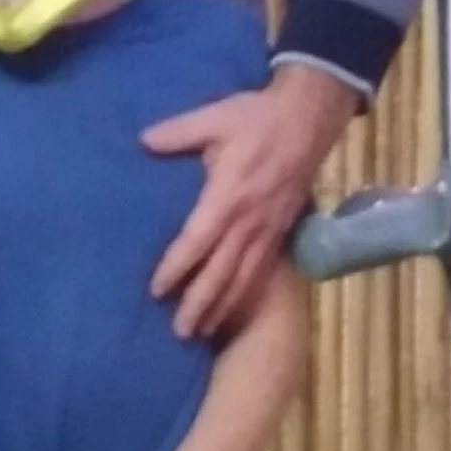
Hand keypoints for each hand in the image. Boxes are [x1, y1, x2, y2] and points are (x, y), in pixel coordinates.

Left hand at [142, 67, 354, 337]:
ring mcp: (269, 229)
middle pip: (222, 271)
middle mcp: (249, 221)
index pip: (198, 240)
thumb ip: (178, 133)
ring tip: (202, 332)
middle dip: (200, 304)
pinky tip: (234, 310)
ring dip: (223, 306)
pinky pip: (262, 270)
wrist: (308, 119)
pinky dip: (246, 293)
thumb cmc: (256, 119)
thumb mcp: (214, 118)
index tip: (156, 290)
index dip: (177, 267)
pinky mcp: (282, 231)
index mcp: (228, 195)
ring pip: (244, 277)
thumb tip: (142, 141)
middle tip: (179, 333)